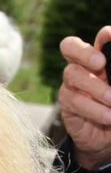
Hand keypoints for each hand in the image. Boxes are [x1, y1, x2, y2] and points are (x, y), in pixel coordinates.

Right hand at [58, 26, 110, 169]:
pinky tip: (108, 116)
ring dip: (95, 88)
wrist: (106, 136)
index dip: (104, 36)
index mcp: (101, 58)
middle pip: (70, 47)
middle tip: (100, 63)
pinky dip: (94, 109)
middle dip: (84, 52)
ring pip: (73, 75)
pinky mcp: (67, 104)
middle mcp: (82, 67)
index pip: (98, 40)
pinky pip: (75, 102)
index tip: (110, 36)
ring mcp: (71, 85)